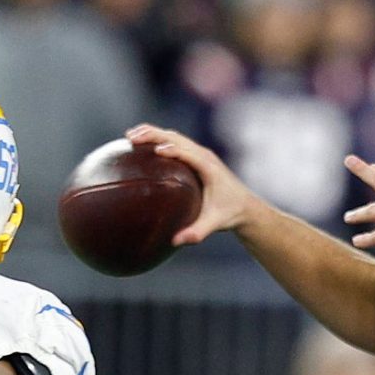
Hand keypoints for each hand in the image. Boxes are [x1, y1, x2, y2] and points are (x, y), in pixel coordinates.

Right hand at [127, 124, 258, 245]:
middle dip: (153, 134)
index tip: (156, 151)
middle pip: (176, 137)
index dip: (173, 150)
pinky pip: (173, 143)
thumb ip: (196, 233)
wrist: (245, 206)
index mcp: (208, 168)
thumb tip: (175, 241)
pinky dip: (156, 140)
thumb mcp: (214, 224)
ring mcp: (199, 153)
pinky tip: (139, 146)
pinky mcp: (195, 155)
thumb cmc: (229, 214)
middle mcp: (204, 155)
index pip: (189, 154)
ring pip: (173, 136)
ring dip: (151, 133)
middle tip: (130, 137)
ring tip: (129, 136)